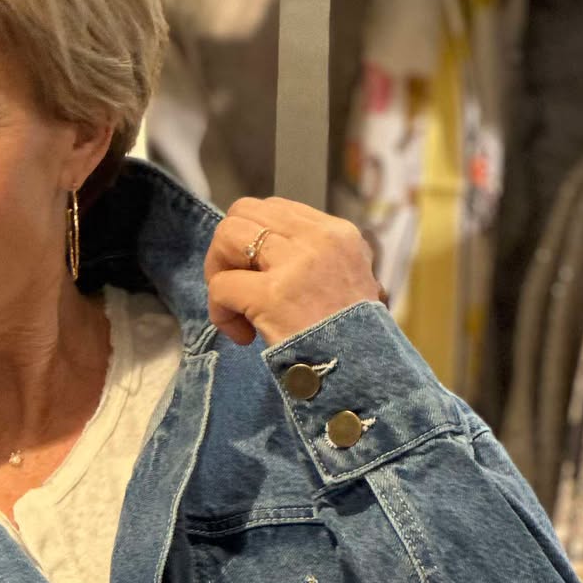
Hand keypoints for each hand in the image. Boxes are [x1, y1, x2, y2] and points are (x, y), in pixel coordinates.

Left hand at [204, 195, 387, 350]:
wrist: (365, 374)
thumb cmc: (352, 339)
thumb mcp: (349, 282)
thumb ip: (315, 261)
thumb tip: (264, 256)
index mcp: (338, 233)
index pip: (275, 208)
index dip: (254, 239)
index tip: (260, 275)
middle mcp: (319, 239)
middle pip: (244, 212)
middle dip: (228, 250)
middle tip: (237, 288)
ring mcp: (296, 264)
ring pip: (227, 235)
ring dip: (218, 272)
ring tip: (235, 308)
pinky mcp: (273, 295)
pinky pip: (221, 286)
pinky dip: (220, 312)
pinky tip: (242, 335)